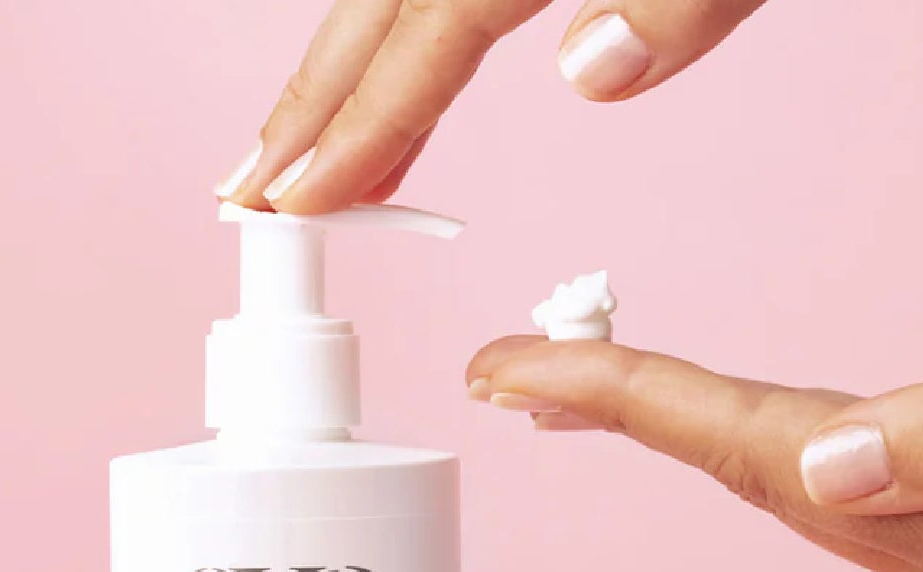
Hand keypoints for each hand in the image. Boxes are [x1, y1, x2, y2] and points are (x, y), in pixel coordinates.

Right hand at [217, 0, 766, 213]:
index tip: (301, 201)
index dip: (357, 126)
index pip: (420, 41)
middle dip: (307, 107)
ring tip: (301, 154)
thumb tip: (587, 73)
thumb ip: (676, 4)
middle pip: (373, 11)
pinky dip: (400, 38)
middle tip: (246, 195)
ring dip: (341, 76)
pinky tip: (396, 78)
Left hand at [467, 230, 922, 571]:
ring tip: (587, 387)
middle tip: (516, 367)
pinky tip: (747, 430)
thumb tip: (828, 471)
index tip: (515, 367)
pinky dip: (782, 456)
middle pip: (765, 490)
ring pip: (806, 499)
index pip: (769, 462)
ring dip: (698, 440)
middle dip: (637, 423)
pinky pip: (859, 503)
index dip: (637, 407)